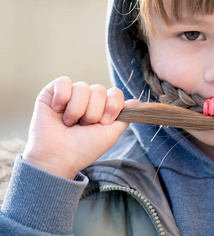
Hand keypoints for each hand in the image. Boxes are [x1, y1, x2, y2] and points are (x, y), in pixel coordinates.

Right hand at [23, 76, 137, 178]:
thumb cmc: (84, 149)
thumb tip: (136, 101)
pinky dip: (62, 98)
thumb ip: (124, 118)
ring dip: (77, 109)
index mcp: (102, 108)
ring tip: (69, 123)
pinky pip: (63, 82)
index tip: (104, 122)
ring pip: (82, 87)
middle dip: (93, 112)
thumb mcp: (110, 134)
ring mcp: (70, 95)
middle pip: (100, 89)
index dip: (112, 106)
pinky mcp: (51, 93)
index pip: (115, 93)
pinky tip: (57, 110)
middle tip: (83, 126)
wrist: (59, 157)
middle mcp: (87, 100)